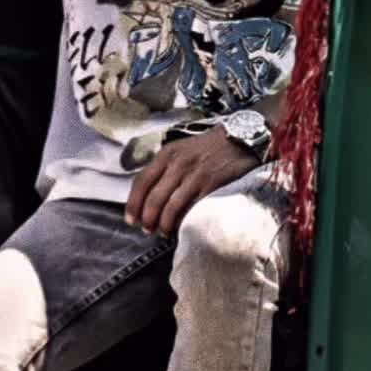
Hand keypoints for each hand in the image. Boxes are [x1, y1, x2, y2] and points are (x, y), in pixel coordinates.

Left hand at [125, 126, 257, 237]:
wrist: (240, 139)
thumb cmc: (209, 147)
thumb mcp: (181, 149)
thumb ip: (164, 167)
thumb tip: (148, 194)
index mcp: (167, 154)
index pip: (141, 182)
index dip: (133, 204)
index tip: (130, 219)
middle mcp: (178, 163)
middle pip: (154, 198)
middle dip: (147, 218)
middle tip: (147, 230)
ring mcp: (195, 175)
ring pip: (170, 207)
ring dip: (164, 224)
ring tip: (163, 232)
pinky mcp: (211, 185)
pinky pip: (192, 209)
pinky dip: (184, 221)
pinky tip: (182, 227)